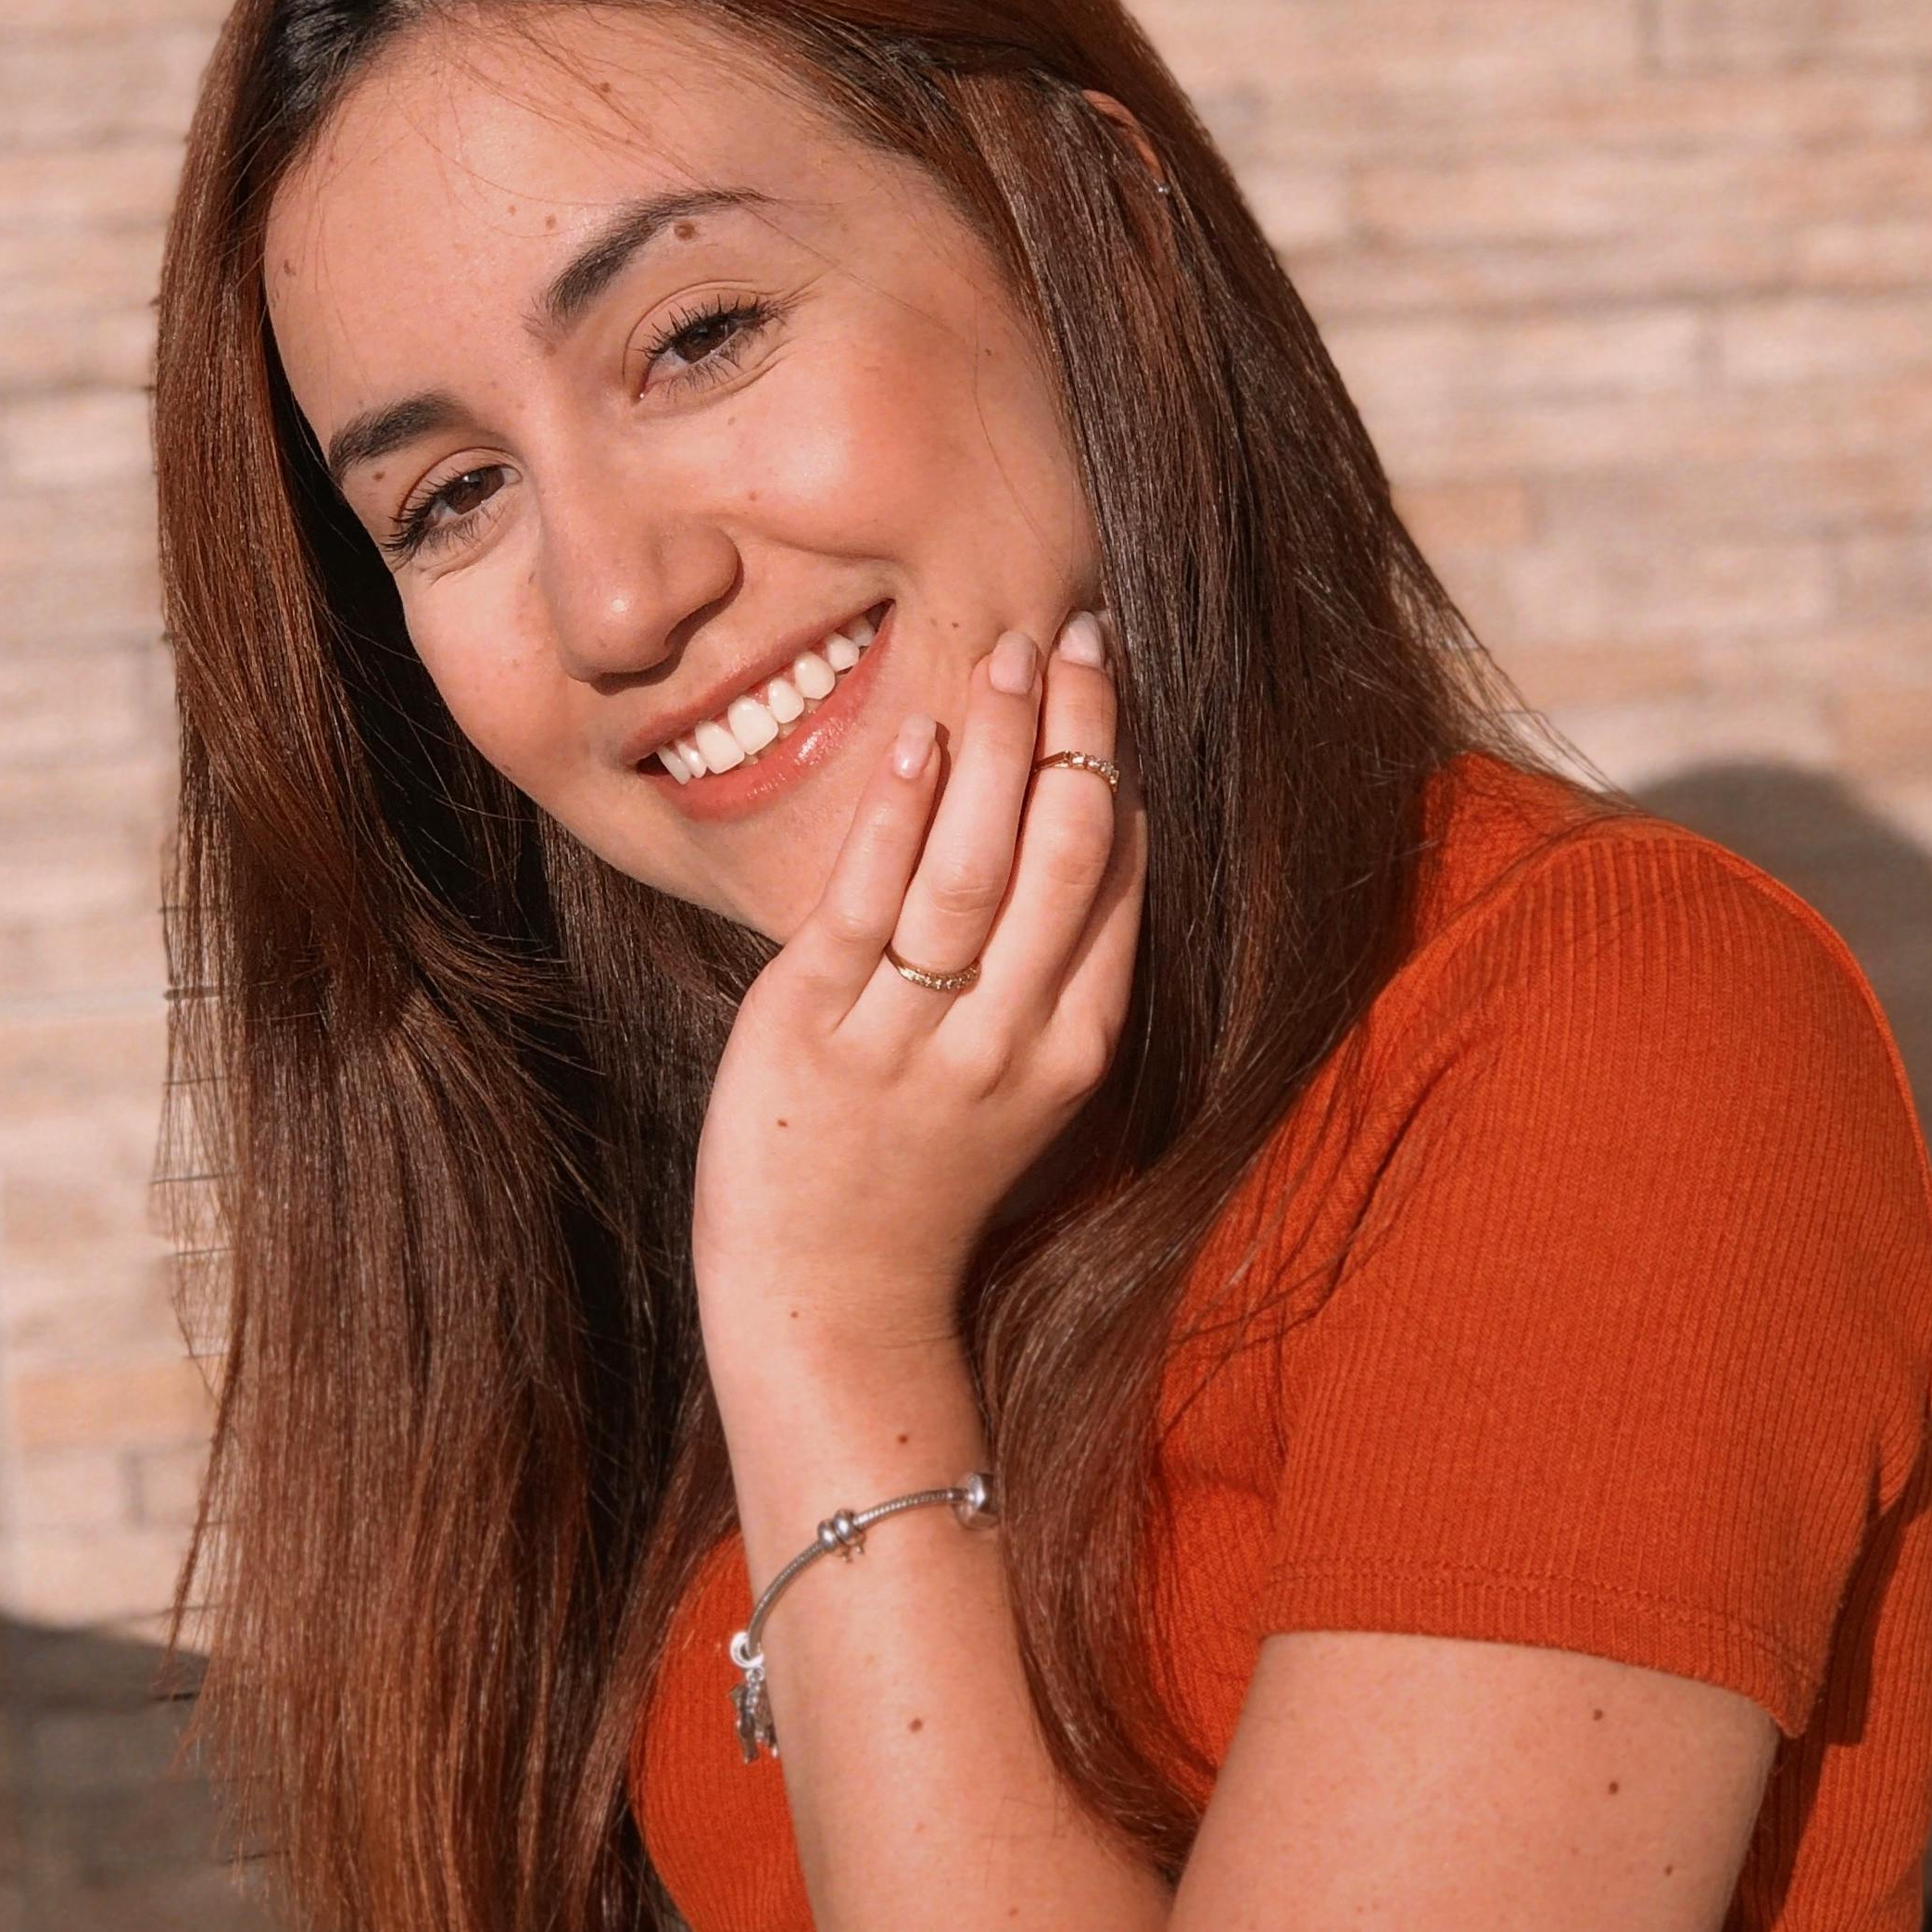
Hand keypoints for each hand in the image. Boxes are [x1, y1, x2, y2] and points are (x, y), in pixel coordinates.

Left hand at [691, 610, 1144, 1397]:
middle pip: (1066, 858)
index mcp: (1073, 1049)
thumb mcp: (1025, 1085)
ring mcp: (908, 1039)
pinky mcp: (810, 1031)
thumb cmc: (924, 1176)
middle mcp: (1005, 1041)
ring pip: (972, 869)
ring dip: (996, 748)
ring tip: (1006, 653)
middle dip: (1077, 734)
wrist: (828, 1301)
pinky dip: (895, 812)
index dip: (1120, 767)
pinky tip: (913, 736)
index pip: (1121, 884)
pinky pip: (864, 903)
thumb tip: (1097, 827)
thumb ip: (1060, 974)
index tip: (1111, 672)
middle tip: (1074, 631)